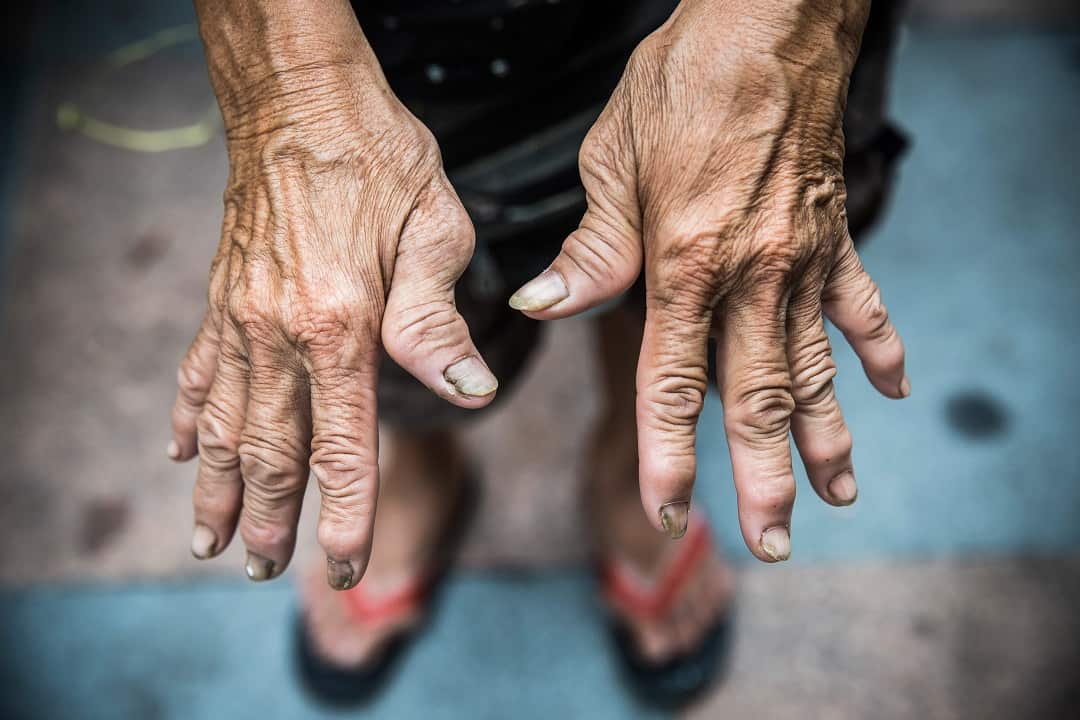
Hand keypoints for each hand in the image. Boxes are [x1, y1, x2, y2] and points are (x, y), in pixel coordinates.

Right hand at [170, 8, 494, 587]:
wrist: (299, 97)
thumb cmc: (380, 157)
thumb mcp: (434, 229)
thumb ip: (437, 319)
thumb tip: (468, 389)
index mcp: (342, 325)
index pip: (343, 446)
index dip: (345, 515)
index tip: (342, 567)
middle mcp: (281, 332)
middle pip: (273, 450)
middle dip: (274, 519)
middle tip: (266, 571)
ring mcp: (241, 316)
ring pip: (223, 423)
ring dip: (218, 488)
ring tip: (209, 540)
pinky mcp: (222, 295)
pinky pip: (197, 369)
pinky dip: (187, 416)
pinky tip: (178, 452)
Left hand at [509, 0, 906, 560]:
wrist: (769, 21)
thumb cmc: (681, 84)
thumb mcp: (613, 161)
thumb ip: (592, 250)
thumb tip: (546, 305)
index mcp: (683, 264)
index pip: (673, 383)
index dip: (670, 453)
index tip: (672, 508)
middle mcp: (750, 277)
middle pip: (755, 399)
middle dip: (761, 479)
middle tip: (772, 543)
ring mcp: (801, 260)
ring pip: (815, 370)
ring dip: (826, 440)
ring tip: (838, 498)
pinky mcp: (835, 234)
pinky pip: (862, 304)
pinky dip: (877, 350)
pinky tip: (892, 394)